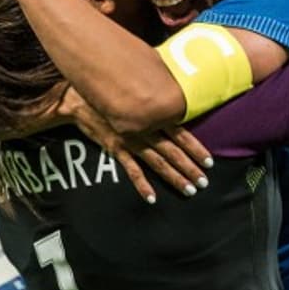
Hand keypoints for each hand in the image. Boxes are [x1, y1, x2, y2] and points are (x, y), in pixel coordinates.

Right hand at [69, 93, 213, 201]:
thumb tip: (174, 100)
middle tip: (204, 182)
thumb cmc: (110, 91)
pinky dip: (142, 185)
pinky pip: (131, 170)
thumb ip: (154, 99)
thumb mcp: (135, 91)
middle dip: (190, 167)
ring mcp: (130, 140)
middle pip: (172, 152)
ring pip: (157, 162)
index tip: (209, 161)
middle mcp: (145, 129)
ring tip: (189, 190)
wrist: (78, 98)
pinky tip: (152, 198)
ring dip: (174, 177)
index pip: (180, 134)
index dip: (196, 148)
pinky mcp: (116, 149)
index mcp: (152, 115)